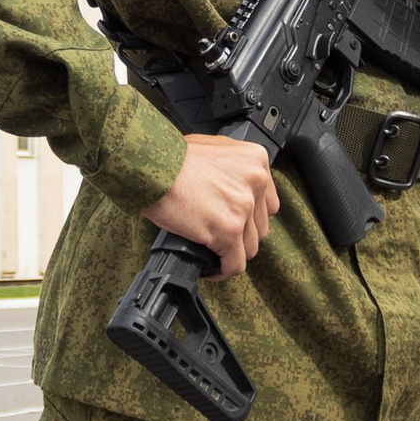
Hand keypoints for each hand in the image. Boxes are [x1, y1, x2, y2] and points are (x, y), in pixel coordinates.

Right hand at [144, 134, 279, 278]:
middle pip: (260, 226)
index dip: (250, 217)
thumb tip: (233, 190)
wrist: (152, 166)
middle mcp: (256, 181)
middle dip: (240, 236)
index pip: (267, 202)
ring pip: (249, 247)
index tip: (236, 224)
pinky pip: (234, 264)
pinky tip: (210, 268)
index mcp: (255, 160)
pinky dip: (222, 270)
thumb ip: (233, 169)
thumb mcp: (214, 149)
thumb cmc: (172, 157)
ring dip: (231, 253)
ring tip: (212, 253)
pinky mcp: (229, 230)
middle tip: (219, 238)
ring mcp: (244, 206)